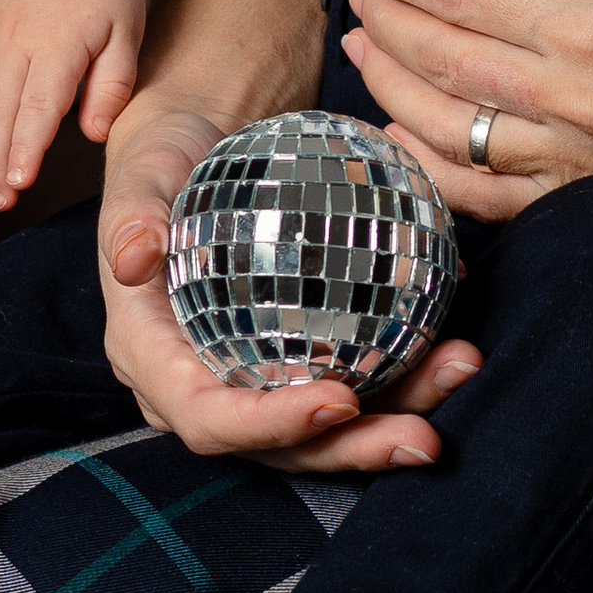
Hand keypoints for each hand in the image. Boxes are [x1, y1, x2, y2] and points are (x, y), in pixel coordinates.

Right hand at [97, 86, 476, 474]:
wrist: (201, 143)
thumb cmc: (164, 157)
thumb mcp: (141, 173)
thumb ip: (132, 217)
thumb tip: (132, 261)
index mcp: (152, 360)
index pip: (207, 417)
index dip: (271, 426)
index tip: (338, 402)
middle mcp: (203, 384)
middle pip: (281, 444)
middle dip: (355, 449)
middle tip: (426, 438)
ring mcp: (255, 377)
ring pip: (328, 424)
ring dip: (400, 412)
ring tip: (461, 374)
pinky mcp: (298, 357)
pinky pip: (355, 378)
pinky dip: (407, 369)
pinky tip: (456, 340)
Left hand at [341, 0, 592, 225]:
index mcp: (590, 23)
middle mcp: (569, 100)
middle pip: (438, 58)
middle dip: (383, 20)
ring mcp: (574, 162)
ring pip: (445, 129)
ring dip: (388, 87)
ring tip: (365, 49)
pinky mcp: (588, 201)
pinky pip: (482, 196)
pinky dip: (427, 170)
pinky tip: (400, 142)